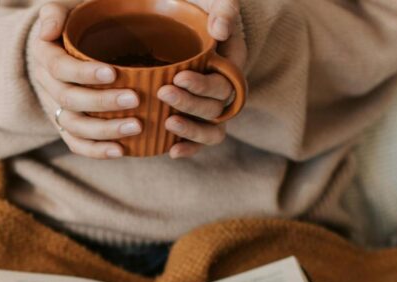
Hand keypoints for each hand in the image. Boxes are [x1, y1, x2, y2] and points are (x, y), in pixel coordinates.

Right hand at [30, 3, 141, 158]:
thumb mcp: (65, 9)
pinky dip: (97, 151)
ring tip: (135, 126)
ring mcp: (57, 108)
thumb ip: (55, 13)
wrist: (67, 46)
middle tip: (134, 99)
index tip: (113, 72)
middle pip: (69, 99)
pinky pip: (77, 144)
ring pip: (74, 126)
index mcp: (45, 55)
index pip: (60, 68)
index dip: (84, 73)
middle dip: (102, 102)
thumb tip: (48, 30)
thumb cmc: (76, 24)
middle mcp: (48, 84)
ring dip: (104, 130)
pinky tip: (121, 151)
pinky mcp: (68, 126)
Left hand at [161, 0, 247, 158]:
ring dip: (192, 130)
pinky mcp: (193, 117)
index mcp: (232, 63)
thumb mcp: (211, 0)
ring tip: (168, 123)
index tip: (178, 76)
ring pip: (212, 129)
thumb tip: (221, 31)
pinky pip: (198, 140)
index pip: (224, 82)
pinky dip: (188, 148)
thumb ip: (223, 9)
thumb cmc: (194, 7)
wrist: (175, 19)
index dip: (203, 85)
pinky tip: (170, 151)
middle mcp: (223, 89)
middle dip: (191, 103)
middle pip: (216, 106)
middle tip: (164, 92)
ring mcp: (209, 105)